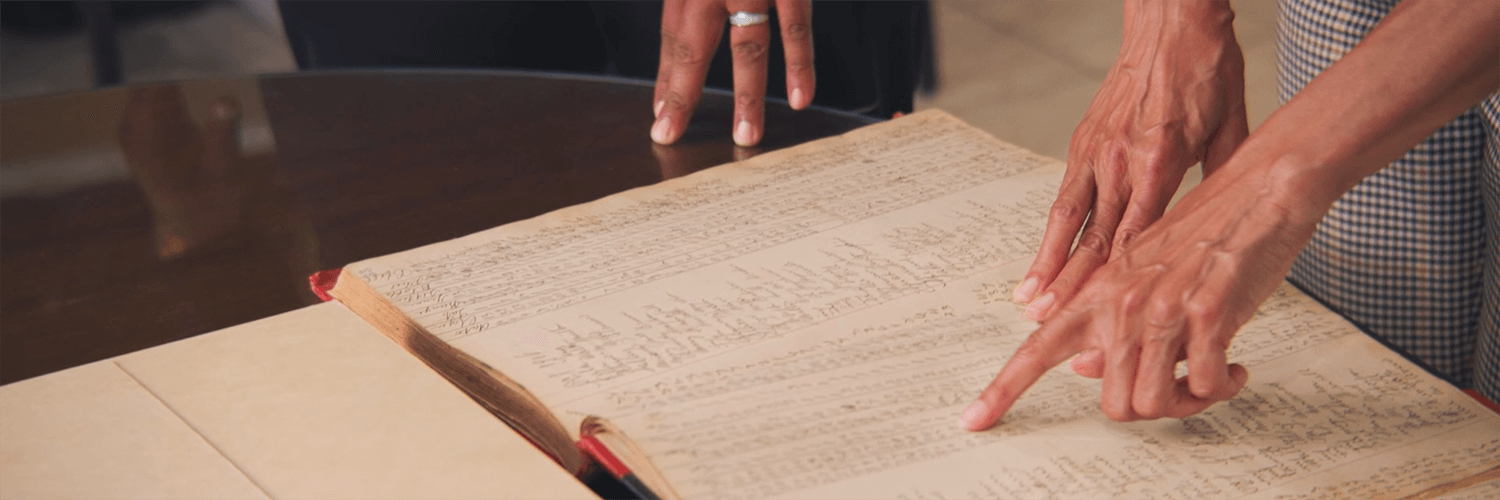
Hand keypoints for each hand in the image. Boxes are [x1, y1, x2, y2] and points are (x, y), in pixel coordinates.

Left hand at [652, 0, 814, 146]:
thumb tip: (698, 26)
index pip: (673, 33)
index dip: (667, 74)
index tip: (661, 109)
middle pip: (692, 48)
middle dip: (682, 96)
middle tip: (670, 135)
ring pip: (748, 49)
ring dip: (747, 98)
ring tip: (747, 137)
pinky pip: (795, 30)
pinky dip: (799, 66)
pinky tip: (799, 98)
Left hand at [964, 157, 1321, 429]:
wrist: (1259, 193)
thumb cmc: (1208, 233)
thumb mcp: (1144, 276)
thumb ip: (1109, 322)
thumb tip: (1081, 368)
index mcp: (1099, 293)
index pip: (1035, 349)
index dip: (1002, 390)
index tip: (973, 420)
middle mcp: (1120, 303)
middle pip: (1114, 402)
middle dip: (1153, 410)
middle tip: (1183, 392)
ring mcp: (1160, 309)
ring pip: (1155, 403)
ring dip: (1190, 403)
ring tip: (1211, 377)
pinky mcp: (1205, 314)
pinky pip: (1205, 386)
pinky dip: (1222, 386)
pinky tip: (1234, 365)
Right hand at [1013, 0, 1248, 321]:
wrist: (1173, 21)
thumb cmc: (1207, 68)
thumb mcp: (1232, 126)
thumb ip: (1222, 179)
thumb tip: (1223, 226)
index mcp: (1161, 156)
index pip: (1137, 231)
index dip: (1119, 277)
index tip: (1106, 311)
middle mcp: (1121, 156)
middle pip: (1094, 233)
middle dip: (1070, 282)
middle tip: (1047, 320)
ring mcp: (1097, 149)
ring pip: (1069, 218)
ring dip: (1048, 263)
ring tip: (1028, 299)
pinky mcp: (1084, 140)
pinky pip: (1066, 195)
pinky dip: (1052, 232)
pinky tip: (1042, 257)